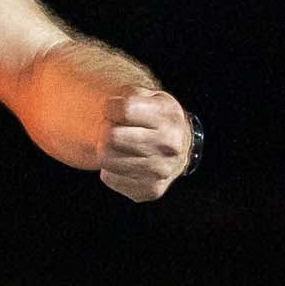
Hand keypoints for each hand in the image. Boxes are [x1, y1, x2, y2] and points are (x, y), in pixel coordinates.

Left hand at [97, 87, 193, 202]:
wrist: (178, 147)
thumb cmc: (154, 118)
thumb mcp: (147, 97)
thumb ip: (128, 96)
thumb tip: (109, 110)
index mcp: (169, 115)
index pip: (124, 110)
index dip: (111, 107)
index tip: (115, 110)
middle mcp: (170, 144)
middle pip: (111, 137)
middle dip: (106, 130)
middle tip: (115, 129)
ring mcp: (162, 170)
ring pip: (107, 159)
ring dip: (107, 151)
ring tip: (120, 146)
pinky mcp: (151, 190)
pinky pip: (109, 178)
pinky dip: (111, 170)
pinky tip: (125, 162)